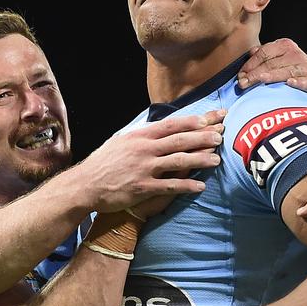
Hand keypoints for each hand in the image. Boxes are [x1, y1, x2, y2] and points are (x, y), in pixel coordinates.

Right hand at [81, 110, 225, 212]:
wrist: (85, 186)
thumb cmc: (103, 164)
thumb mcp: (120, 143)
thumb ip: (140, 137)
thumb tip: (156, 129)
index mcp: (139, 136)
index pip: (171, 125)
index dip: (192, 121)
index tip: (209, 118)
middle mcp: (144, 149)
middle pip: (179, 140)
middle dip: (203, 137)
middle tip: (221, 135)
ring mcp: (144, 168)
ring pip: (179, 161)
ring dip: (200, 159)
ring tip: (217, 160)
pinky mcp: (143, 187)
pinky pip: (170, 186)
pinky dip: (187, 186)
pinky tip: (201, 187)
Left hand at [237, 40, 306, 107]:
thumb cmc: (292, 69)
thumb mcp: (278, 58)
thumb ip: (264, 55)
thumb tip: (250, 52)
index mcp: (284, 46)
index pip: (263, 53)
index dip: (250, 64)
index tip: (240, 76)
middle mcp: (294, 54)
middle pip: (271, 64)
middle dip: (255, 74)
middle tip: (243, 84)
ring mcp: (305, 67)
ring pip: (285, 72)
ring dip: (272, 77)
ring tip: (260, 80)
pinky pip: (305, 82)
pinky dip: (298, 82)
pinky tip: (289, 83)